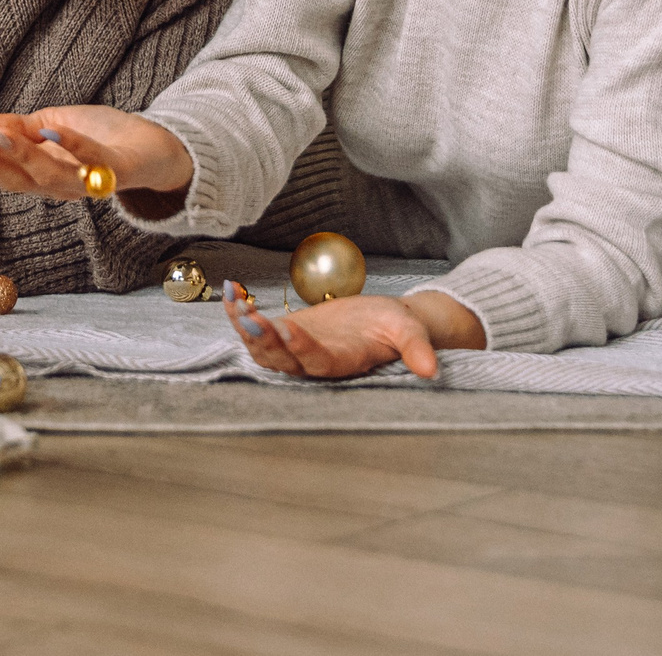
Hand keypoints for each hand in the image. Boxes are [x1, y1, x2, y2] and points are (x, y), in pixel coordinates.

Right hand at [0, 105, 193, 200]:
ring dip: (22, 156)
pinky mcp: (116, 169)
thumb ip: (20, 128)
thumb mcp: (53, 125)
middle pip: (23, 182)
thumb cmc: (102, 136)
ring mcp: (89, 181)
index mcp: (46, 178)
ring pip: (51, 176)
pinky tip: (49, 129)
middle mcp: (65, 187)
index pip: (10, 173)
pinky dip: (70, 145)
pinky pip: (91, 159)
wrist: (156, 146)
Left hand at [224, 288, 480, 380]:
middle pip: (281, 359)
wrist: (383, 321)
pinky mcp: (284, 336)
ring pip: (262, 348)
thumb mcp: (409, 332)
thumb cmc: (396, 327)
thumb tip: (431, 369)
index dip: (302, 350)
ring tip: (232, 299)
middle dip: (262, 339)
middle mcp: (314, 362)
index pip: (317, 361)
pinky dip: (240, 314)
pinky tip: (230, 292)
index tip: (289, 331)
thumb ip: (416, 349)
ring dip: (244, 326)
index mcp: (342, 362)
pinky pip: (255, 330)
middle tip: (247, 315)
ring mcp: (295, 351)